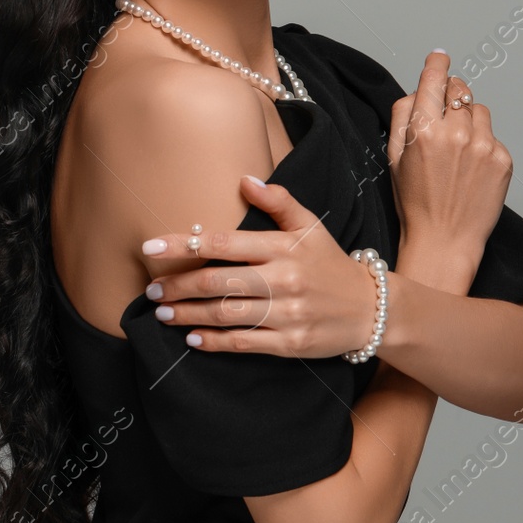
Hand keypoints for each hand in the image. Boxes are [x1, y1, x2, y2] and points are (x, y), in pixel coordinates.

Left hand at [139, 176, 388, 356]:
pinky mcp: (290, 344)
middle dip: (178, 286)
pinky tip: (192, 338)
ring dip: (188, 314)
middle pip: (217, 282)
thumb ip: (278, 201)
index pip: (223, 243)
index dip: (183, 245)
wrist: (372, 308)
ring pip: (226, 314)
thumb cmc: (330, 263)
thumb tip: (244, 179)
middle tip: (152, 289)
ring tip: (162, 312)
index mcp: (282, 247)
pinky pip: (244, 343)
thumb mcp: (310, 227)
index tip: (150, 248)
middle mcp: (283, 279)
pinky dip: (214, 341)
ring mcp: (287, 314)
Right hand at [386, 51, 510, 269]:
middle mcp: (456, 133)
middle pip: (460, 89)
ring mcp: (484, 146)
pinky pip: (492, 135)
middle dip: (451, 94)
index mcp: (424, 130)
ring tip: (457, 149)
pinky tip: (470, 167)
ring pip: (478, 109)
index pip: (434, 80)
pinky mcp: (503, 159)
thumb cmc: (415, 202)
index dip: (436, 64)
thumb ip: (402, 116)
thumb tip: (417, 90)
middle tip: (444, 114)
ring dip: (468, 119)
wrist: (444, 239)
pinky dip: (482, 143)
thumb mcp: (393, 156)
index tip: (439, 57)